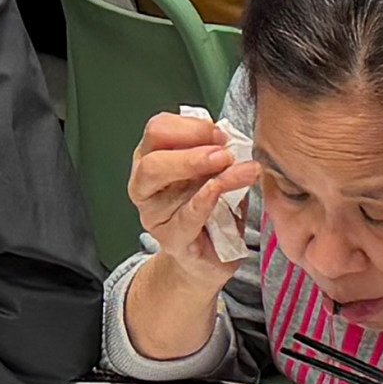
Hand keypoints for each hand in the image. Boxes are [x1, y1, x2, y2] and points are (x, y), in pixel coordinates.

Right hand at [130, 108, 256, 267]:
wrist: (211, 256)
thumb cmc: (211, 207)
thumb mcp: (214, 173)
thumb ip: (217, 153)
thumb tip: (231, 138)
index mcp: (152, 158)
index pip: (158, 130)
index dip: (190, 127)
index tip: (220, 134)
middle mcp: (144, 184)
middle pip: (152, 160)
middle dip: (190, 152)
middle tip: (224, 153)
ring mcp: (153, 214)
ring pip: (163, 183)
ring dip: (204, 171)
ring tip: (238, 169)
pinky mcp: (170, 239)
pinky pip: (185, 216)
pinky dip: (204, 199)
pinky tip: (220, 189)